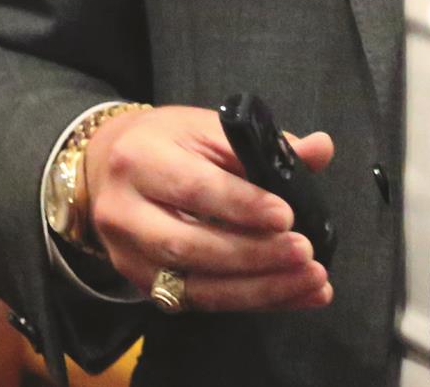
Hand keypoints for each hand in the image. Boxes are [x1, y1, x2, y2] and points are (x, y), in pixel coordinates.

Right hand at [84, 104, 334, 312]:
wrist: (109, 164)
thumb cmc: (167, 141)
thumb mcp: (207, 126)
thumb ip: (262, 143)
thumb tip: (320, 149)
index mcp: (141, 160)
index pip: (193, 188)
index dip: (241, 205)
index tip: (286, 216)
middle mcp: (125, 213)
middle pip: (190, 245)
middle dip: (253, 255)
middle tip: (305, 253)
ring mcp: (129, 257)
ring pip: (194, 286)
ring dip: (258, 288)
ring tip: (310, 281)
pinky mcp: (142, 285)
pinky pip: (199, 302)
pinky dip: (250, 300)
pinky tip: (292, 294)